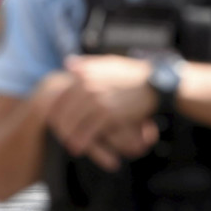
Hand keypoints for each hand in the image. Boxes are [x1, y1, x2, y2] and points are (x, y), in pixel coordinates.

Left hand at [45, 55, 158, 170]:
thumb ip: (87, 64)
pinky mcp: (109, 113)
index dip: (56, 111)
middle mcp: (87, 86)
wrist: (155, 84)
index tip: (55, 120)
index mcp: (85, 74)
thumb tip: (67, 63)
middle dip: (61, 125)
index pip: (62, 95)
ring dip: (69, 135)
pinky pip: (90, 130)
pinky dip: (83, 140)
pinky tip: (79, 147)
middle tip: (60, 135)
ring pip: (75, 121)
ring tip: (69, 144)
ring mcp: (98, 99)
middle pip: (66, 110)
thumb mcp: (108, 62)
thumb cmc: (132, 74)